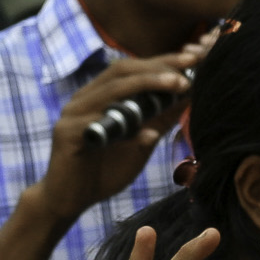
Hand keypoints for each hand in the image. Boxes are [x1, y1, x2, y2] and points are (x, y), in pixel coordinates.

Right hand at [34, 37, 211, 223]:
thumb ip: (158, 120)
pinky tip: (149, 134)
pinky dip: (126, 129)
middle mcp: (84, 98)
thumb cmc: (103, 171)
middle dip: (158, 65)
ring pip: (111, 90)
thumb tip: (188, 97)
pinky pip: (99, 126)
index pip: (132, 68)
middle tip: (190, 65)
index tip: (194, 57)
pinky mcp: (66, 135)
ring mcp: (72, 115)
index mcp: (99, 96)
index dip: (162, 60)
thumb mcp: (140, 143)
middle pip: (121, 70)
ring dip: (148, 84)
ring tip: (178, 84)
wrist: (69, 202)